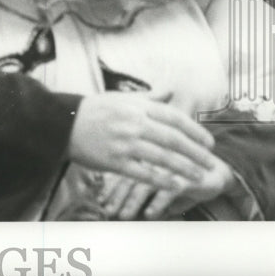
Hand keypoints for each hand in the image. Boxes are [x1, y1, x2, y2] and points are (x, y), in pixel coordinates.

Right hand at [68, 91, 215, 190]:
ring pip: (162, 158)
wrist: (63, 123)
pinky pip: (143, 173)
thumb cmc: (95, 110)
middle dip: (195, 152)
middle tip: (211, 162)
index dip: (194, 131)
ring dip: (185, 168)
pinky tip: (175, 185)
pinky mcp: (114, 161)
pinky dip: (161, 180)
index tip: (209, 142)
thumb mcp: (121, 98)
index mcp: (136, 106)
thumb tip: (171, 90)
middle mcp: (133, 123)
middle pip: (172, 139)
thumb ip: (149, 98)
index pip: (173, 117)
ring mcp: (124, 143)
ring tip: (199, 176)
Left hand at [100, 152, 234, 219]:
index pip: (124, 170)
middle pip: (130, 177)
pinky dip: (158, 203)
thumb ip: (144, 191)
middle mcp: (155, 158)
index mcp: (147, 154)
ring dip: (132, 202)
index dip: (112, 186)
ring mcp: (169, 167)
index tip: (101, 201)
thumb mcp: (162, 182)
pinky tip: (150, 215)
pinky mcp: (186, 177)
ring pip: (145, 184)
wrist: (218, 172)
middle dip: (117, 197)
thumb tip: (124, 208)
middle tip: (108, 211)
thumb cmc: (184, 176)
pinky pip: (168, 190)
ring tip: (124, 216)